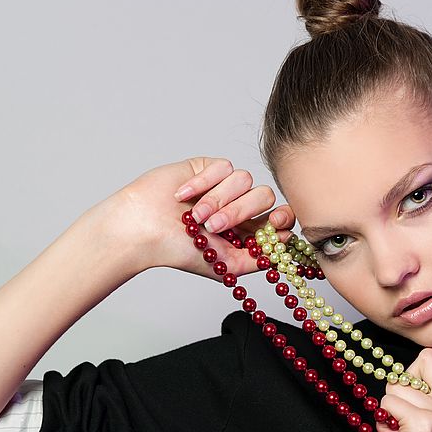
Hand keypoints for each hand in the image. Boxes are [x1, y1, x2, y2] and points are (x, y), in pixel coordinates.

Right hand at [118, 157, 295, 278]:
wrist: (143, 230)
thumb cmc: (178, 251)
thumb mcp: (225, 265)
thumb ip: (258, 259)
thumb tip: (287, 244)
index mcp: (245, 230)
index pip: (279, 216)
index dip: (283, 216)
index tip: (274, 221)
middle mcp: (237, 206)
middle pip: (264, 196)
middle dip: (241, 212)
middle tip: (215, 226)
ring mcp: (223, 185)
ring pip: (245, 179)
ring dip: (219, 200)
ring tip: (196, 216)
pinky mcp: (207, 167)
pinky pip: (223, 167)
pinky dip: (203, 184)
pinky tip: (182, 197)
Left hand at [371, 343, 431, 431]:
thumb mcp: (430, 424)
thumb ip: (430, 395)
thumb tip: (412, 367)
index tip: (424, 370)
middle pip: (429, 356)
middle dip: (406, 377)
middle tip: (405, 410)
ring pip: (397, 383)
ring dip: (388, 408)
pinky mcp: (424, 424)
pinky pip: (387, 402)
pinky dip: (382, 421)